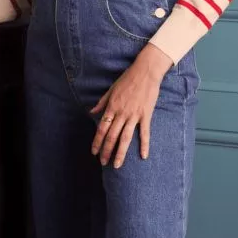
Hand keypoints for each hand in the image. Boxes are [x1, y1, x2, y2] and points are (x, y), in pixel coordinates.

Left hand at [89, 43, 172, 167]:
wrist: (145, 72)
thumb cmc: (127, 79)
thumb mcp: (111, 89)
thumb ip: (101, 103)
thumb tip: (92, 112)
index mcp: (112, 107)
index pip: (102, 128)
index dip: (97, 141)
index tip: (94, 152)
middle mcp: (121, 113)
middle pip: (112, 136)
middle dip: (106, 151)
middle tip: (103, 162)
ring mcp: (134, 115)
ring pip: (125, 138)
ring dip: (120, 153)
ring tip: (117, 165)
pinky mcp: (146, 115)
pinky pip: (144, 133)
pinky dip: (144, 145)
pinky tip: (143, 156)